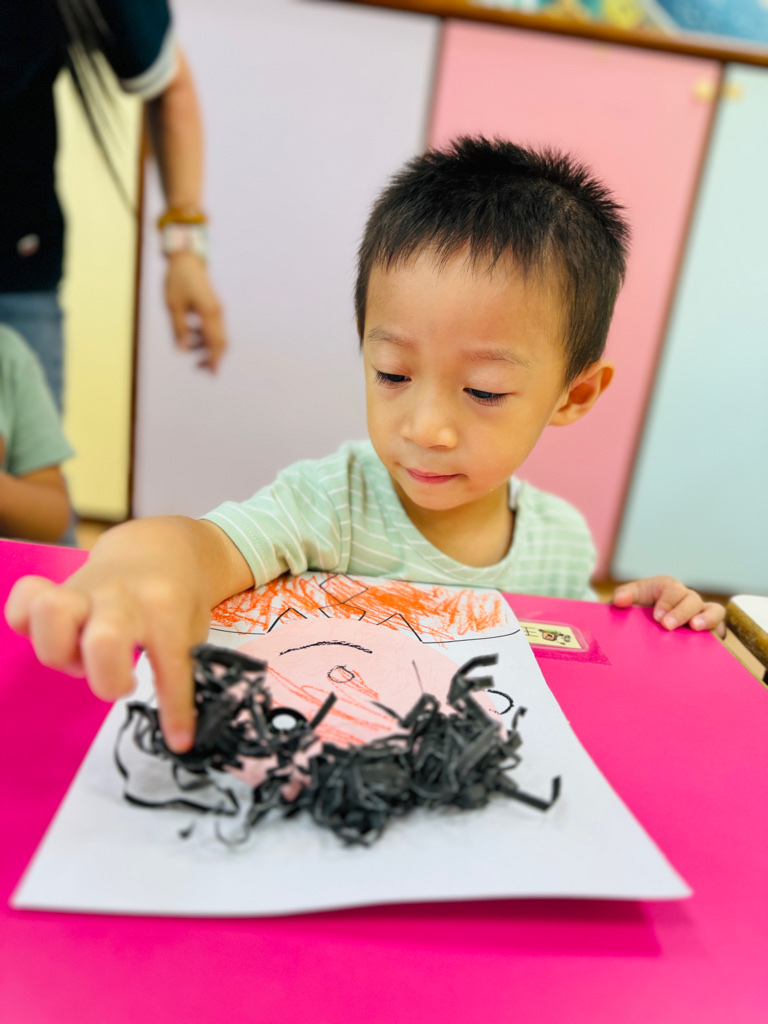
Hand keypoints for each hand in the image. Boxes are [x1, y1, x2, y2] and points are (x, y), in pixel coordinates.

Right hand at [3, 518, 224, 751]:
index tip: (179, 740)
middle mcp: (123, 596)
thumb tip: (180, 730)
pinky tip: (51, 636)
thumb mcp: (194, 628)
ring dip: (60, 652)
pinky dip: (25, 623)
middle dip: (107, 679)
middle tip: (120, 682)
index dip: (174, 710)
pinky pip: (23, 599)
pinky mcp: (58, 587)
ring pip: (51, 610)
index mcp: (166, 607)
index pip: (171, 665)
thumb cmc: (177, 597)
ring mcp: (86, 589)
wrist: (161, 545)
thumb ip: (185, 668)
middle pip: (104, 639)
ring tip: (81, 659)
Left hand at [164, 253, 226, 371]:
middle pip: (221, 342)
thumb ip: (179, 329)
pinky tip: (191, 336)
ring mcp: (216, 310)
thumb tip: (182, 351)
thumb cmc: (178, 280)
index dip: (214, 360)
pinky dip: (205, 336)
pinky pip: (213, 327)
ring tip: (190, 350)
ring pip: (218, 336)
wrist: (187, 260)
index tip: (212, 375)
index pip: (215, 342)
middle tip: (199, 369)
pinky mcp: (213, 307)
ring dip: (206, 347)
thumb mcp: (173, 306)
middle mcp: (216, 313)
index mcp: (208, 313)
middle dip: (212, 358)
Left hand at [612, 576, 725, 637]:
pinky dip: (719, 633)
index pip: (672, 589)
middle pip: (692, 600)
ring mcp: (700, 613)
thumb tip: (620, 601)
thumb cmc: (636, 608)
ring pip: (714, 610)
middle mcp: (686, 598)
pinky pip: (721, 628)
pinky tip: (713, 644)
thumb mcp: (628, 599)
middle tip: (668, 626)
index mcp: (667, 588)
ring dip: (708, 618)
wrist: (641, 625)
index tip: (657, 617)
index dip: (667, 602)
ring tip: (696, 628)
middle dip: (681, 612)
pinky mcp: (710, 628)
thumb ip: (623, 596)